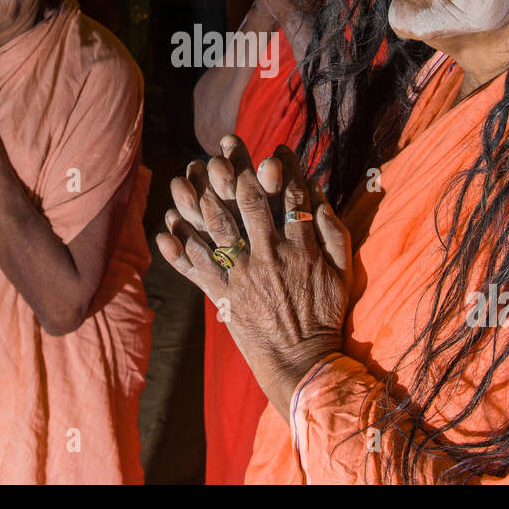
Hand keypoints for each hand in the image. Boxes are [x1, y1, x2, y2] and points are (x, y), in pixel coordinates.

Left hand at [157, 136, 350, 412]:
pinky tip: (165, 227)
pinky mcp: (223, 295)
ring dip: (199, 198)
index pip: (290, 196)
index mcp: (300, 248)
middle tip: (224, 147)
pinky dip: (178, 248)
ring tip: (188, 174)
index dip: (284, 167)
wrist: (302, 361)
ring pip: (217, 228)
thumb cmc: (324, 315)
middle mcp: (269, 256)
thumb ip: (333, 232)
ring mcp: (243, 275)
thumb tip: (317, 194)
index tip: (275, 148)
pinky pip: (196, 268)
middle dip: (236, 169)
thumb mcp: (343, 272)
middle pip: (249, 203)